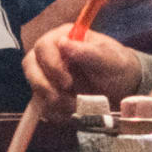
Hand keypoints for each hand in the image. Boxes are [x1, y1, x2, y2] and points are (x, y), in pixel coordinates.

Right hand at [24, 25, 144, 108]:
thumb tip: (64, 42)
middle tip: (67, 100)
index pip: (43, 47)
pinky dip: (57, 113)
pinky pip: (42, 107)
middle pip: (30, 66)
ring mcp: (46, 75)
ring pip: (34, 89)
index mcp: (63, 37)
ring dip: (54, 102)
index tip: (68, 83)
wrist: (122, 87)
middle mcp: (49, 54)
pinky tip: (74, 112)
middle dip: (46, 87)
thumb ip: (88, 51)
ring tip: (77, 107)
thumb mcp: (108, 59)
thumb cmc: (115, 66)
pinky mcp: (48, 94)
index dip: (51, 65)